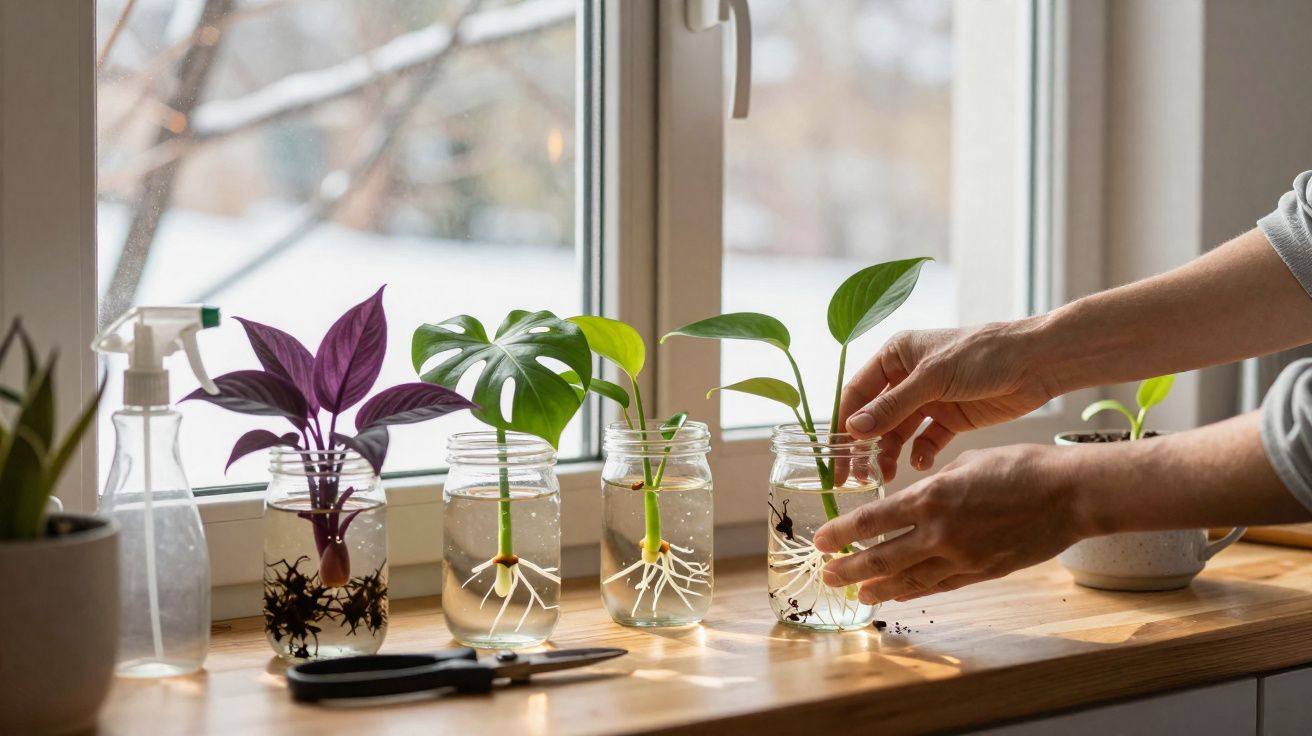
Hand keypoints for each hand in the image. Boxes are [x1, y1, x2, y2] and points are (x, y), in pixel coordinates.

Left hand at [814, 444, 1087, 602]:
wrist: (1070, 494)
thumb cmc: (1021, 467)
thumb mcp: (965, 464)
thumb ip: (933, 486)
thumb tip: (914, 501)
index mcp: (930, 498)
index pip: (870, 522)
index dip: (840, 535)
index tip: (820, 542)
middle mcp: (940, 533)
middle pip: (881, 558)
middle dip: (849, 569)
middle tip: (828, 576)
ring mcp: (962, 558)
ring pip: (908, 579)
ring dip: (879, 587)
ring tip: (859, 593)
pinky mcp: (982, 572)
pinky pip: (939, 586)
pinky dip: (916, 590)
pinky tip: (900, 594)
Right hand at [838, 323, 1056, 480]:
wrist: (1036, 362)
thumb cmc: (983, 354)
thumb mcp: (932, 378)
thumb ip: (892, 406)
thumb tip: (853, 429)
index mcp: (895, 356)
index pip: (857, 393)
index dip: (843, 423)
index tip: (833, 455)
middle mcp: (907, 377)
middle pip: (875, 417)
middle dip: (865, 446)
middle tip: (858, 476)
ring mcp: (929, 399)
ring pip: (898, 432)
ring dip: (890, 453)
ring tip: (886, 475)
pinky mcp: (951, 418)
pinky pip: (926, 440)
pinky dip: (921, 453)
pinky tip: (923, 462)